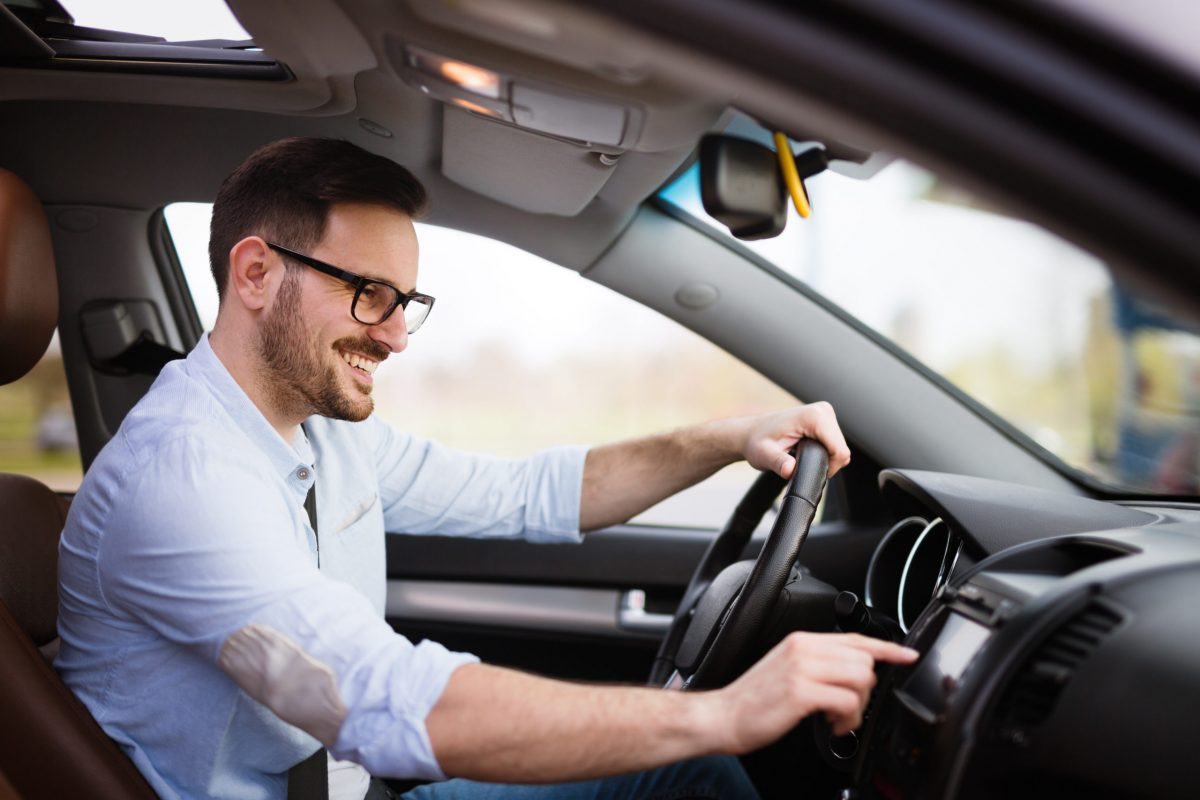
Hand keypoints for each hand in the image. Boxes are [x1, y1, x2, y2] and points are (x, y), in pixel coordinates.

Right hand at [711, 632, 918, 752]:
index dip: (887, 648)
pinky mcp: (800, 692)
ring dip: (857, 707)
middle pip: (864, 659)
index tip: (908, 655)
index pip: (855, 638)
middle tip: (848, 708)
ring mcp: (802, 669)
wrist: (724, 716)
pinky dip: (846, 719)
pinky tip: (831, 724)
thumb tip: (854, 671)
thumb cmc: (754, 699)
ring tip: (838, 719)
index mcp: (802, 641)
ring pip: (861, 679)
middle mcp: (803, 649)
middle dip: (865, 690)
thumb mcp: (788, 669)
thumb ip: (818, 663)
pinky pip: (846, 701)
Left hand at [740, 402, 850, 478]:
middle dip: (824, 462)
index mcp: (814, 416)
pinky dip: (823, 452)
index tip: (807, 471)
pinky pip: (834, 443)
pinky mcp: (825, 419)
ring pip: (839, 447)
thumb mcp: (764, 455)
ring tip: (800, 455)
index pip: (840, 451)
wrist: (750, 433)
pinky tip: (806, 450)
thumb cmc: (757, 442)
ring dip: (824, 457)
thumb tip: (789, 469)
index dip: (828, 468)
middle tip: (799, 463)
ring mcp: (825, 413)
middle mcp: (822, 410)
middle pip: (841, 449)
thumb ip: (778, 463)